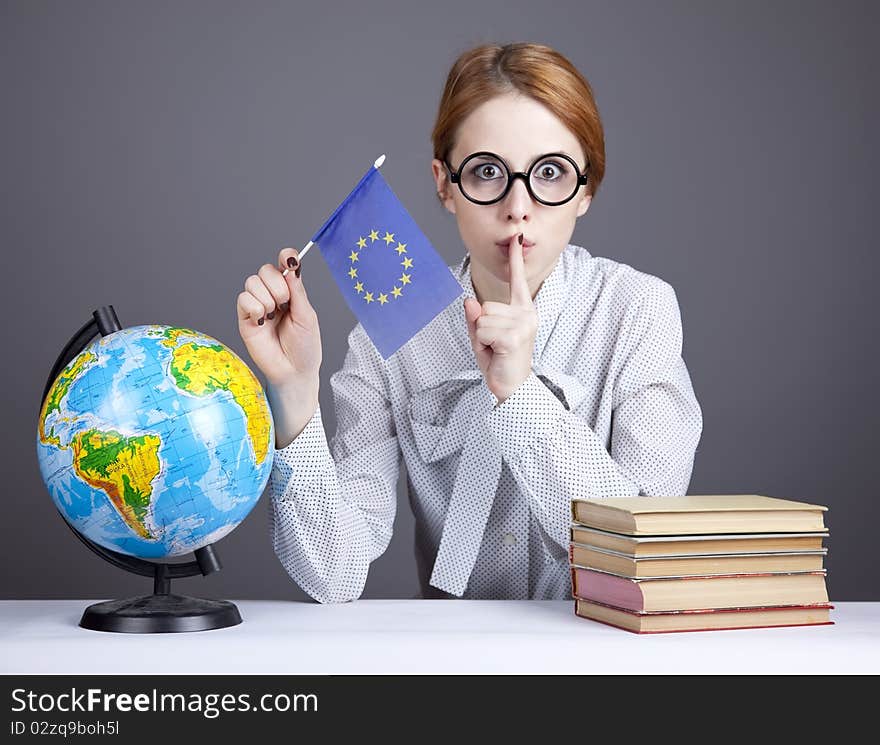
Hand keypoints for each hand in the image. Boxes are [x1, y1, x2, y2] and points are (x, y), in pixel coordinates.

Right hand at [236, 247, 322, 391]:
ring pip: (252, 282)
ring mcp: (258, 305)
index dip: (285, 257)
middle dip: (277, 284)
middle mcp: (272, 295)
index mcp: (291, 292)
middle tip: (284, 304)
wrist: (294, 371)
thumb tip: (291, 268)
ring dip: (266, 298)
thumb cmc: (305, 347)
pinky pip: (243, 298)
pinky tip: (262, 321)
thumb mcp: (307, 316)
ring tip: (273, 316)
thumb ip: (298, 291)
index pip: (283, 265)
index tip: (289, 259)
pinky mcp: (245, 318)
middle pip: (265, 270)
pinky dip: (254, 307)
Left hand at [464, 232, 537, 403]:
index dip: (515, 260)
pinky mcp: (515, 336)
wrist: (512, 388)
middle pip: (486, 306)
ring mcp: (522, 324)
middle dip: (482, 327)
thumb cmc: (500, 361)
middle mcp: (526, 314)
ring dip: (482, 336)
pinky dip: (483, 344)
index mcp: (521, 310)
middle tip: (494, 344)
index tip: (516, 239)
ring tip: (496, 349)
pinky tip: (497, 353)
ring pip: (482, 318)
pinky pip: (483, 330)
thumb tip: (469, 301)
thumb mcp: (482, 337)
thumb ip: (475, 318)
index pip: (517, 281)